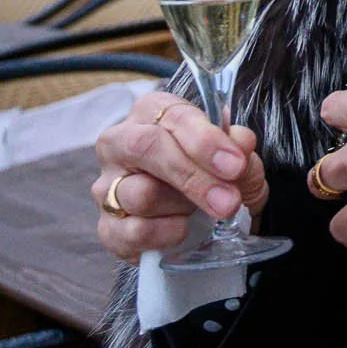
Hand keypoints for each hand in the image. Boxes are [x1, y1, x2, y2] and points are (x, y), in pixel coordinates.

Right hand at [93, 92, 267, 260]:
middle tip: (229, 201)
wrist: (200, 215)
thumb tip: (241, 143)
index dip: (206, 142)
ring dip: (181, 206)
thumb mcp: (234, 156)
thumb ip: (239, 148)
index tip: (236, 166)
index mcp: (152, 113)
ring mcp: (107, 186)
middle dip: (194, 177)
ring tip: (198, 209)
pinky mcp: (106, 227)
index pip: (173, 117)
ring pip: (139, 194)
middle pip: (145, 148)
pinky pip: (132, 233)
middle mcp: (120, 144)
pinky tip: (183, 228)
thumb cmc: (212, 172)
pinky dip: (166, 234)